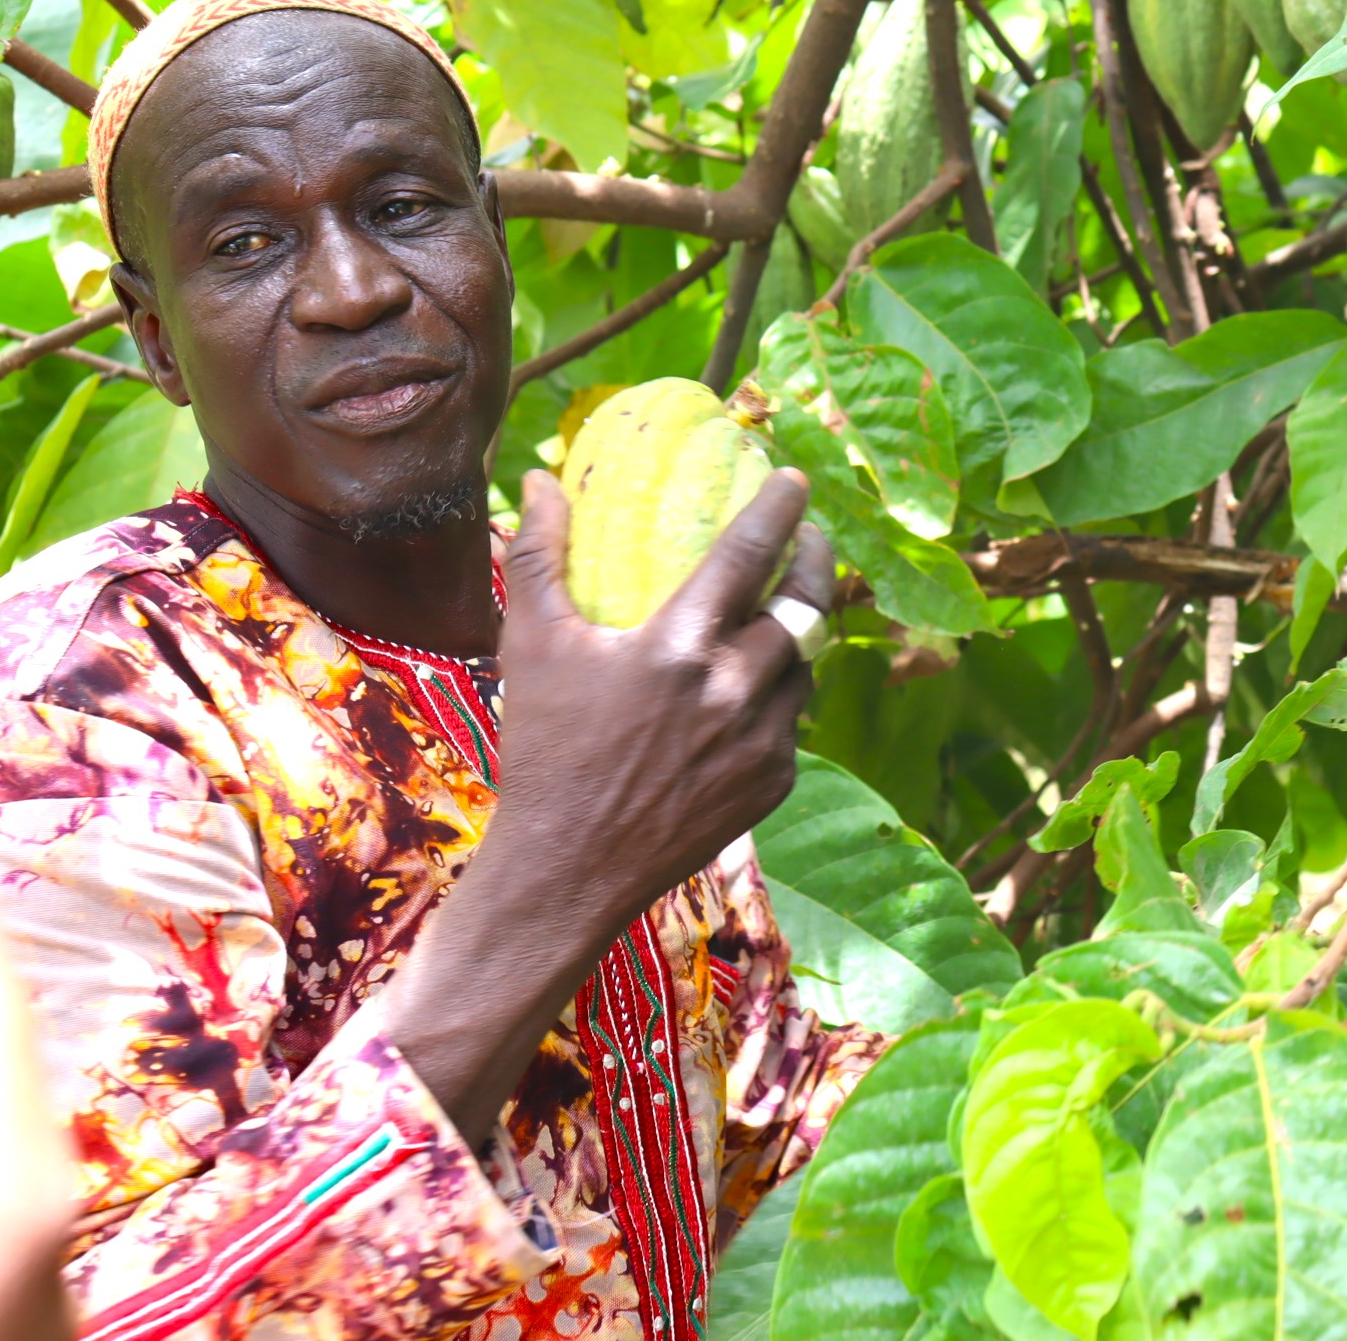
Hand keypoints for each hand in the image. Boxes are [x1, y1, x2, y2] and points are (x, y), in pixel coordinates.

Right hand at [381, 467, 830, 1145]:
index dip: (779, 509)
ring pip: (805, 666)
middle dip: (814, 562)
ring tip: (785, 610)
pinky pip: (792, 722)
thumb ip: (539, 555)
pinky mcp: (774, 783)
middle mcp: (733, 690)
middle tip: (809, 538)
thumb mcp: (531, 645)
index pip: (749, 554)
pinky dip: (779, 697)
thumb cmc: (545, 748)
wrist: (569, 867)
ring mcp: (761, 741)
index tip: (796, 479)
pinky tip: (756, 686)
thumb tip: (539, 480)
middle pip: (804, 607)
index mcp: (679, 647)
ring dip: (801, 633)